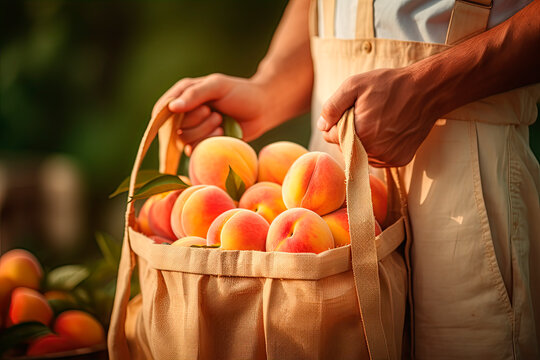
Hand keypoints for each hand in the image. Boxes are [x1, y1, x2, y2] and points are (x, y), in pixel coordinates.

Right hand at [152, 74, 276, 154]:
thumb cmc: (240, 92)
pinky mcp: (203, 144)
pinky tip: (223, 133)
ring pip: (184, 140)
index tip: (186, 111)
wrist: (262, 109)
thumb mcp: (217, 86)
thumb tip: (172, 107)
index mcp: (182, 94)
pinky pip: (196, 150)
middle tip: (212, 112)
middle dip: (196, 121)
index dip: (169, 115)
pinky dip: (210, 142)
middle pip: (174, 128)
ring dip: (205, 131)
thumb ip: (194, 94)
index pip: (161, 109)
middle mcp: (184, 113)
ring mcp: (193, 130)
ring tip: (220, 120)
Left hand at [317, 68, 437, 166]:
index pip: (330, 136)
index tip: (350, 110)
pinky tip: (387, 131)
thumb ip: (332, 107)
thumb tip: (321, 126)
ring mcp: (388, 158)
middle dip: (349, 132)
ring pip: (361, 155)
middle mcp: (373, 151)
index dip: (336, 122)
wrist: (426, 91)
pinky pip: (378, 158)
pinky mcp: (400, 160)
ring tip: (377, 121)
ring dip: (363, 142)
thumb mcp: (354, 86)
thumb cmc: (389, 85)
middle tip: (365, 114)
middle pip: (345, 147)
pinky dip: (378, 147)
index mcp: (359, 134)